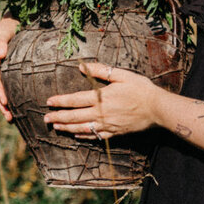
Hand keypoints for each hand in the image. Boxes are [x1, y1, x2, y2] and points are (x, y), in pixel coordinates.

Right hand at [0, 17, 19, 120]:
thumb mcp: (5, 29)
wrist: (12, 20)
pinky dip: (5, 98)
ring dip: (1, 105)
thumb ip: (2, 40)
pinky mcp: (2, 71)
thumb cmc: (10, 24)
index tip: (6, 102)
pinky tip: (13, 108)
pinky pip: (1, 87)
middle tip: (9, 117)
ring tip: (10, 118)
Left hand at [44, 60, 159, 138]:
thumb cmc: (140, 89)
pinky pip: (95, 136)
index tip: (49, 102)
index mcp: (101, 98)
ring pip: (82, 129)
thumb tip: (82, 66)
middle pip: (74, 117)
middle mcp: (101, 114)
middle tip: (45, 118)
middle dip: (58, 117)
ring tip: (56, 127)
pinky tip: (76, 135)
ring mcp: (107, 125)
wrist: (157, 109)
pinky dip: (84, 136)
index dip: (60, 101)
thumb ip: (100, 71)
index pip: (75, 100)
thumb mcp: (121, 75)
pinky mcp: (114, 133)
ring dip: (67, 128)